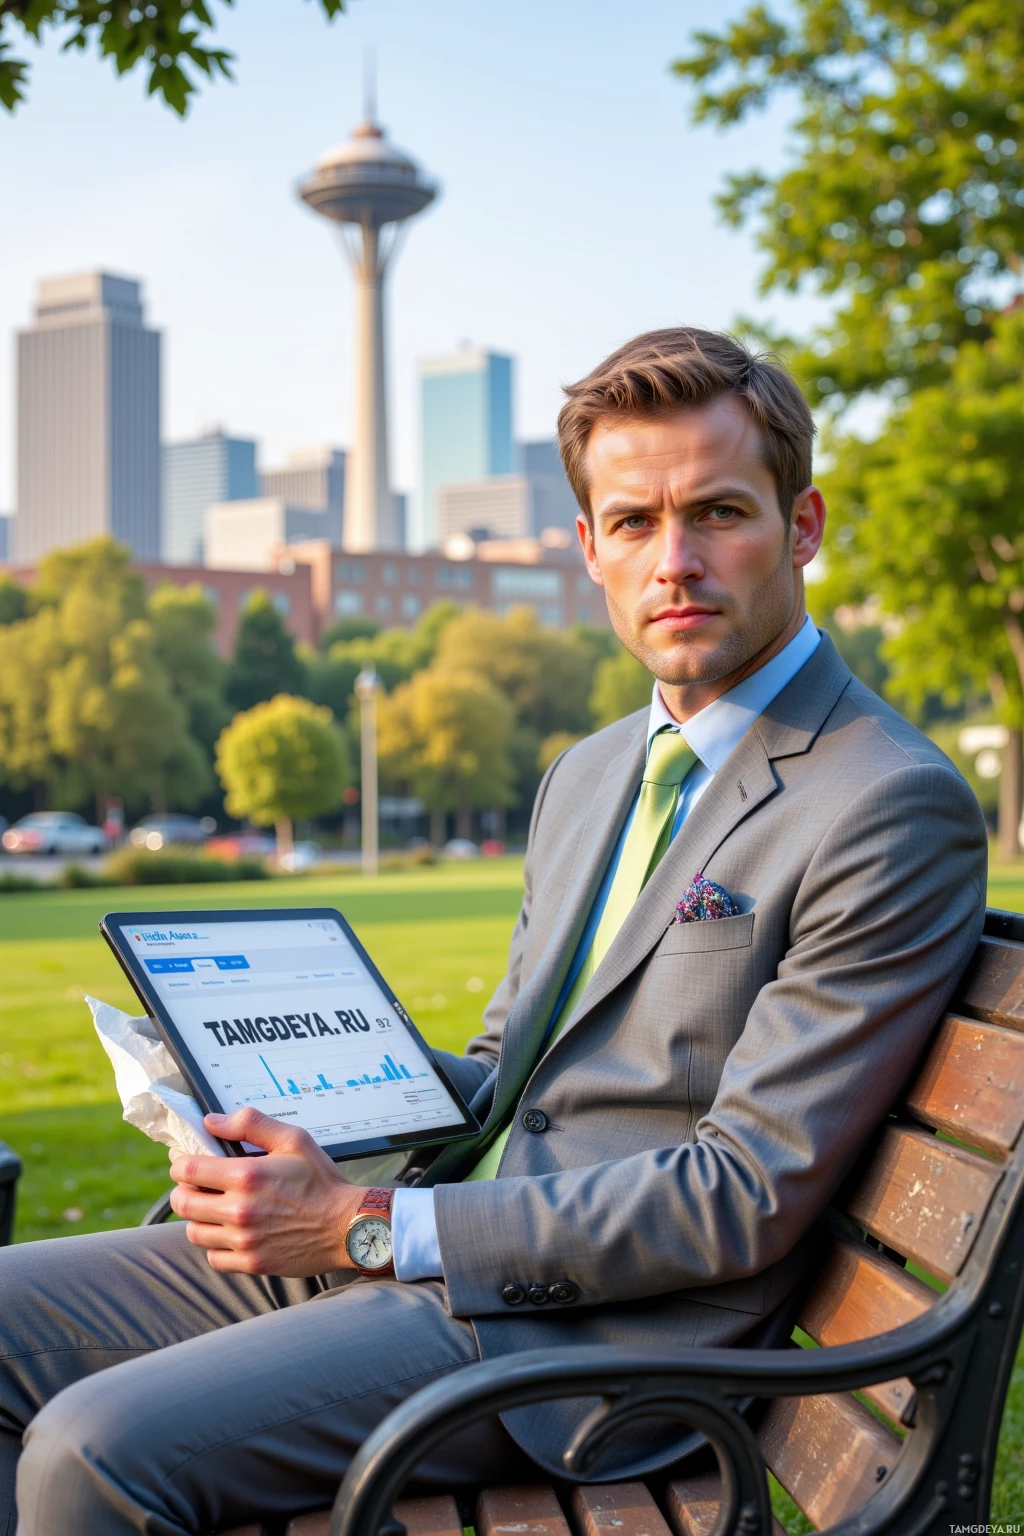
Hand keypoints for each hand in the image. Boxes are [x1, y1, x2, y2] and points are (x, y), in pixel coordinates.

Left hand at [168, 1108, 366, 1276]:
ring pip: (194, 1232)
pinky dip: (215, 1245)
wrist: (347, 1226)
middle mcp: (240, 1210)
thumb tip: (212, 1121)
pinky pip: (214, 1257)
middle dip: (183, 1190)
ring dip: (197, 1218)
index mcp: (246, 1176)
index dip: (180, 1162)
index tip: (186, 1159)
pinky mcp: (252, 1263)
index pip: (187, 1170)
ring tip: (213, 1208)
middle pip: (183, 1203)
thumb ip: (251, 1124)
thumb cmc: (321, 1181)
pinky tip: (229, 1232)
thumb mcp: (293, 1139)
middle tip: (196, 1184)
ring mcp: (244, 1241)